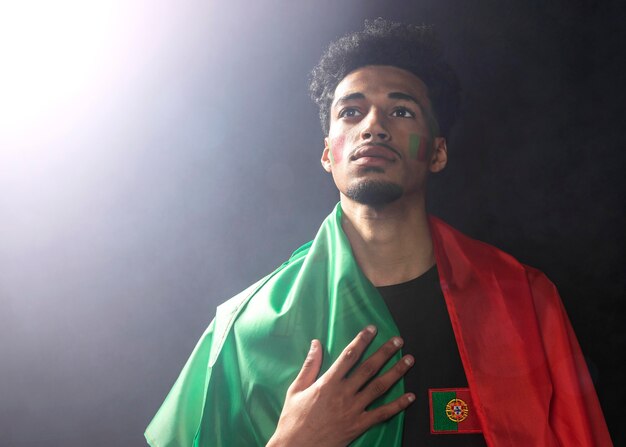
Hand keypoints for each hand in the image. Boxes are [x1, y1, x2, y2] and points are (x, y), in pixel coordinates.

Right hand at [266, 325, 414, 446]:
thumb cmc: (294, 419)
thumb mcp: (296, 389)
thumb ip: (309, 366)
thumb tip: (316, 344)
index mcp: (328, 382)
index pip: (349, 356)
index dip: (362, 340)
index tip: (372, 329)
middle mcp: (344, 393)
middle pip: (369, 368)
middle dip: (385, 352)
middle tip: (398, 341)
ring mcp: (353, 410)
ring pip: (379, 387)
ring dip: (396, 372)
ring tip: (408, 360)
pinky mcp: (359, 425)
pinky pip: (382, 414)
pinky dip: (398, 405)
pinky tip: (410, 397)